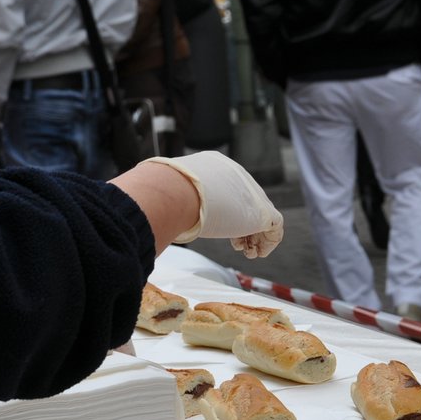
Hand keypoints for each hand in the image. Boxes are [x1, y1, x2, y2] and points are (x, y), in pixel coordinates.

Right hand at [146, 151, 283, 257]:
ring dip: (254, 237)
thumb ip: (168, 198)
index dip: (227, 212)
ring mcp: (251, 193)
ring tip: (245, 251)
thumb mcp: (166, 192)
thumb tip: (145, 206)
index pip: (229, 190)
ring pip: (262, 216)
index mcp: (215, 166)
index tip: (218, 228)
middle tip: (236, 245)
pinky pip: (274, 227)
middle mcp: (236, 176)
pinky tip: (254, 252)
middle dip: (243, 228)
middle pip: (247, 204)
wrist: (175, 192)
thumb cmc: (165, 193)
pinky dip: (266, 243)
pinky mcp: (262, 211)